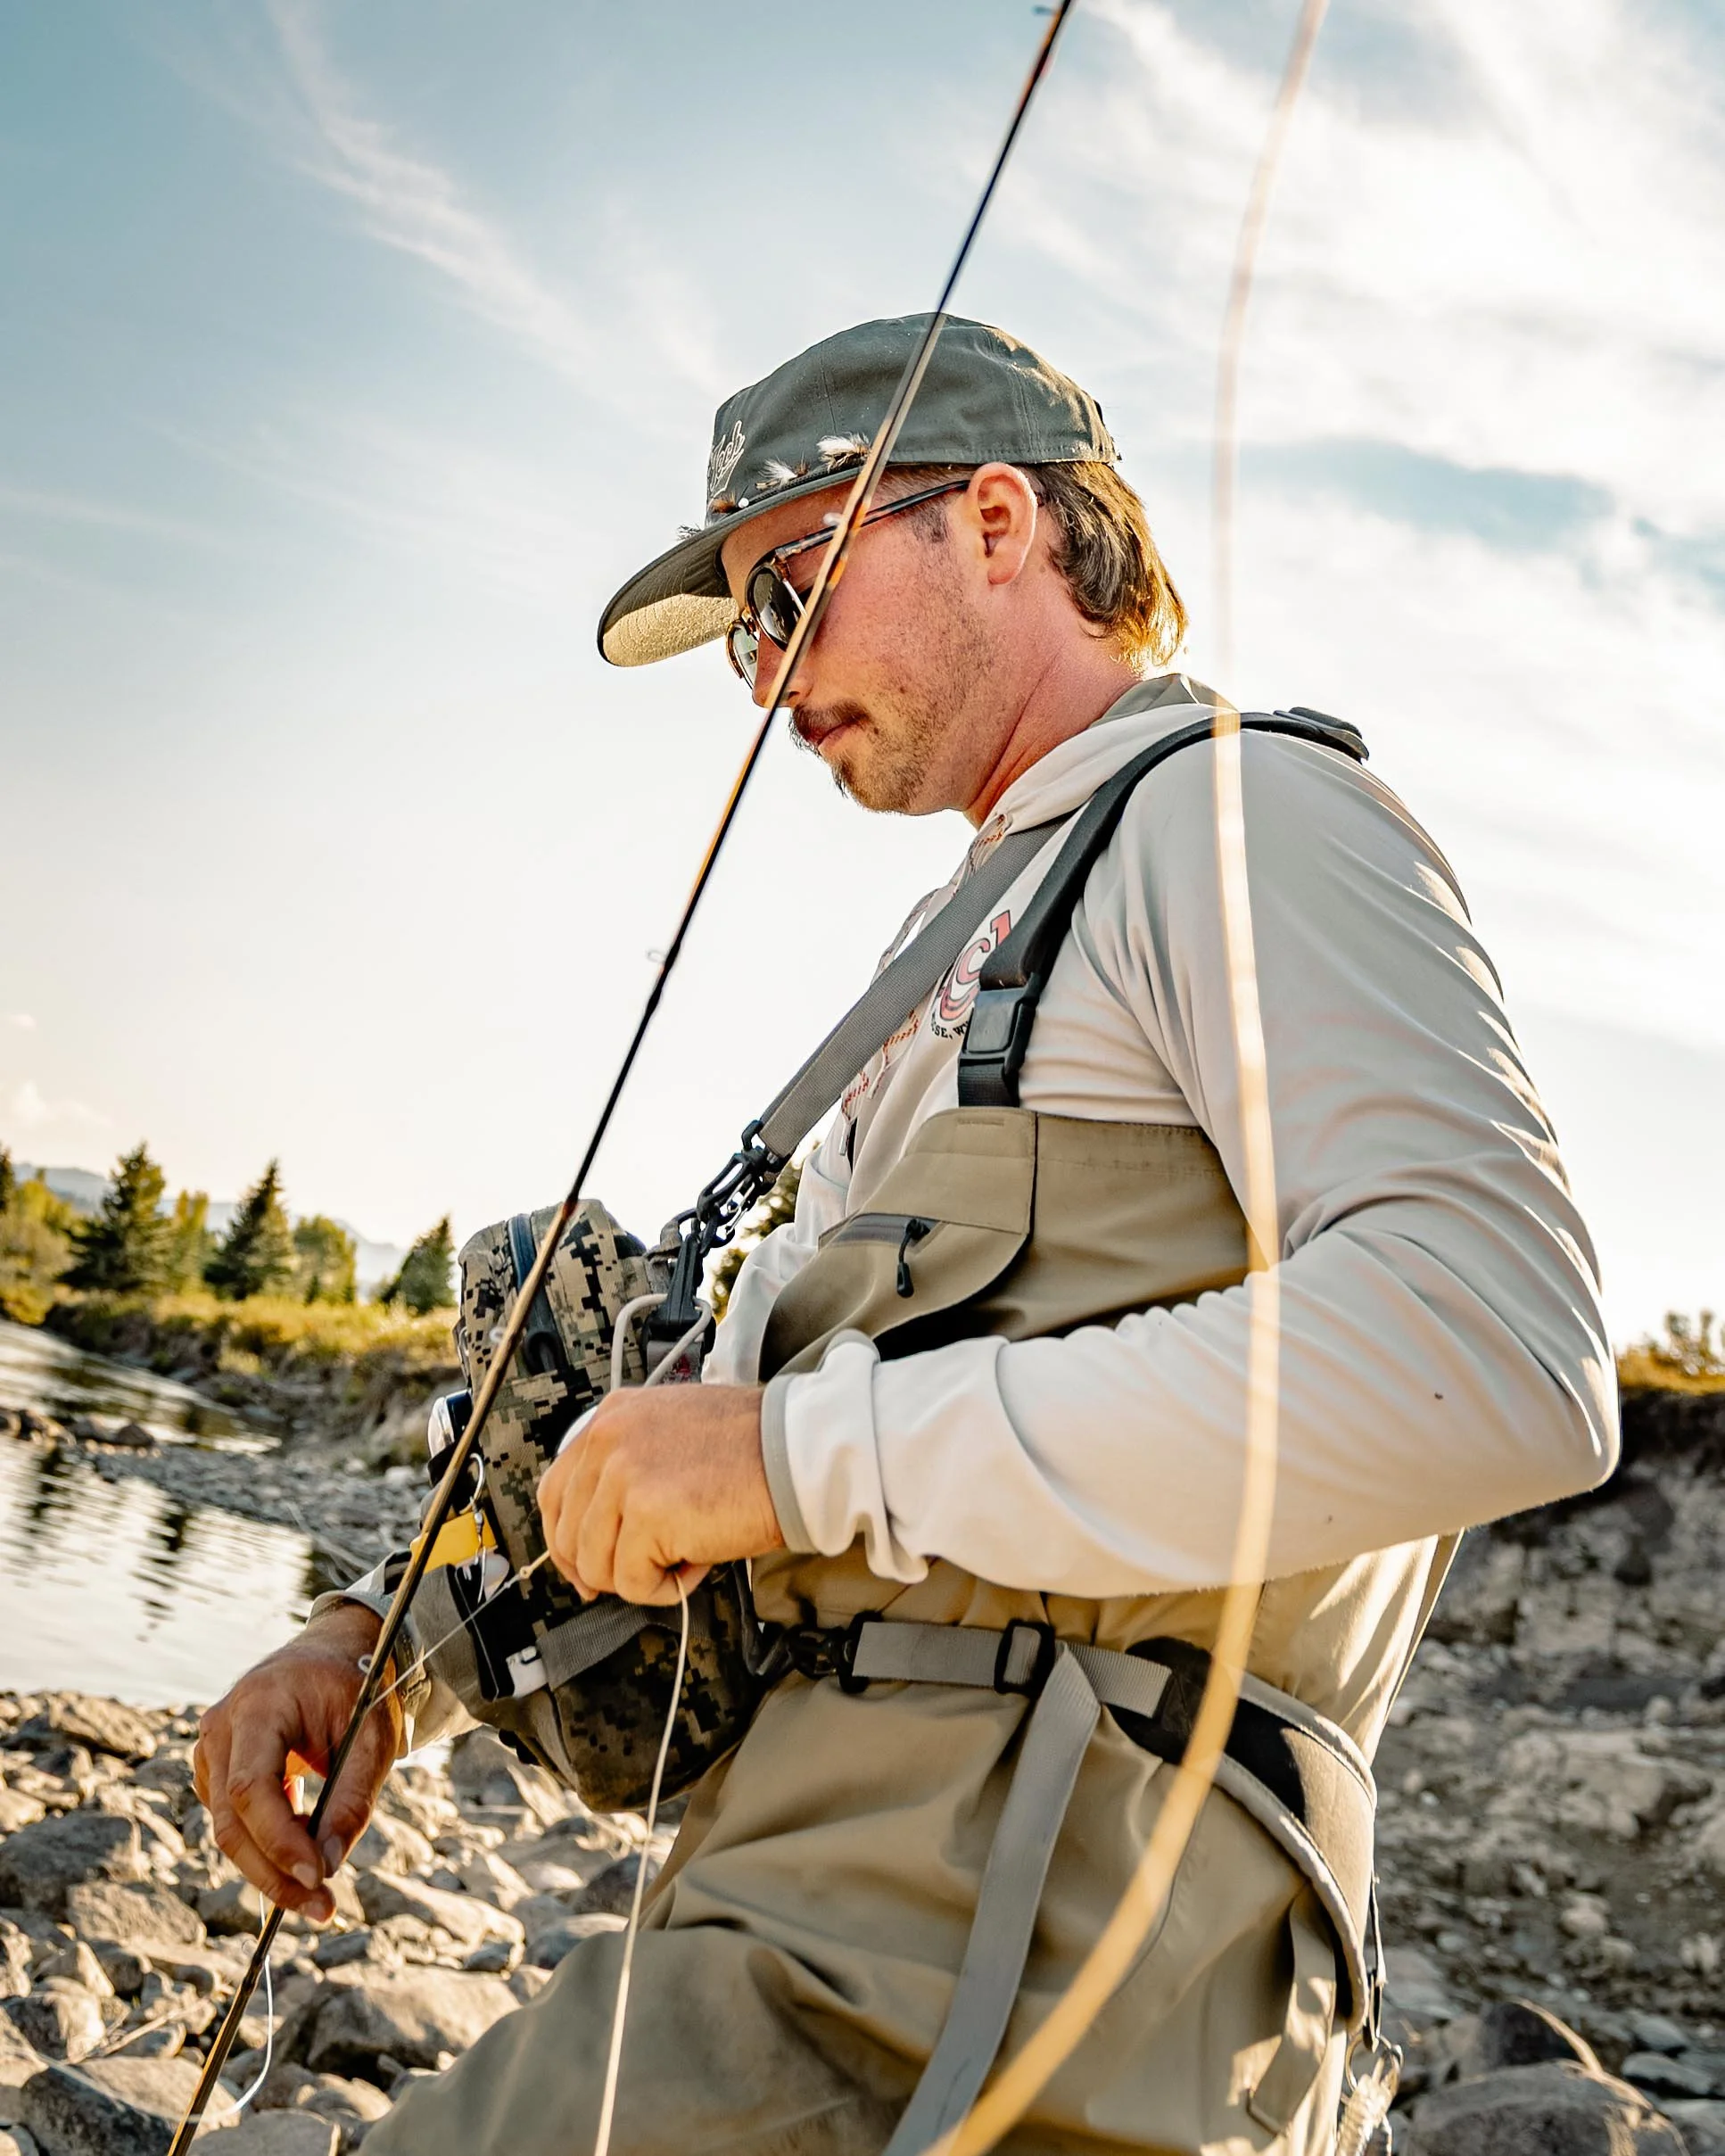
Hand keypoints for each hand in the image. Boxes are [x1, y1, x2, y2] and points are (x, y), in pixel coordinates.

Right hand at [193, 1602, 399, 1923]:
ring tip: (320, 1883)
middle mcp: (220, 1726)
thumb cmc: (354, 1691)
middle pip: (232, 1820)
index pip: (251, 1786)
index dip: (279, 1839)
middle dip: (274, 1873)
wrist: (331, 1656)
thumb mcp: (372, 1737)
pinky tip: (302, 1845)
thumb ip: (352, 1799)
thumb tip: (327, 1866)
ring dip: (270, 1867)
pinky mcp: (214, 1768)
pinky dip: (266, 1845)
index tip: (318, 1877)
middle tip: (321, 1908)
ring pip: (228, 1829)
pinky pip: (233, 1821)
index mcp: (258, 1703)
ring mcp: (210, 1748)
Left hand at [538, 1383, 783, 1606]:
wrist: (796, 1454)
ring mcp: (623, 1476)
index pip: (554, 1491)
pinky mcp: (647, 1514)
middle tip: (647, 1570)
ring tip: (686, 1554)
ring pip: (596, 1565)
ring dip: (640, 1575)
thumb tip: (596, 1536)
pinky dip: (666, 1588)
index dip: (567, 1540)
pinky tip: (698, 1560)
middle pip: (568, 1535)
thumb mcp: (671, 1435)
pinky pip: (633, 1582)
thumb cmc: (751, 1448)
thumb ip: (627, 1470)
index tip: (586, 1566)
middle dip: (604, 1567)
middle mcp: (608, 1441)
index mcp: (611, 1418)